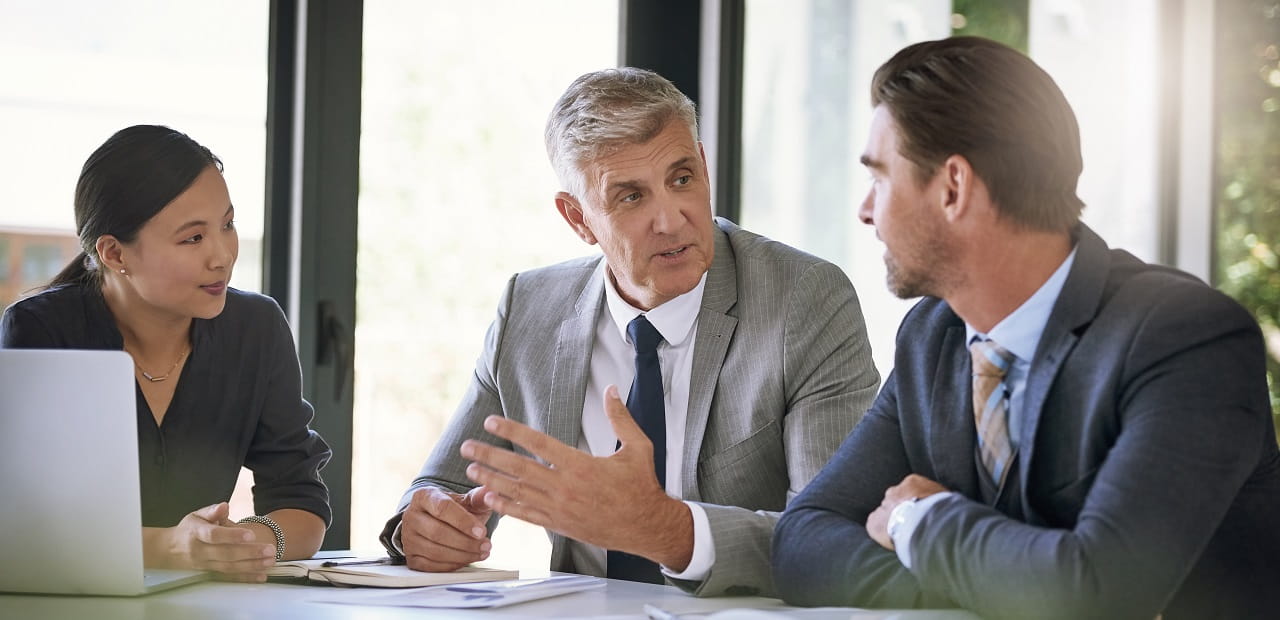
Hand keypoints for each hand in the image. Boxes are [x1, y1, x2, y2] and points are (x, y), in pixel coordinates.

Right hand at [143, 502, 276, 581]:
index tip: (250, 534)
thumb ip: (212, 511)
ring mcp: (205, 564)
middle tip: (270, 549)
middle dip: (249, 553)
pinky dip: (245, 578)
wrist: (169, 550)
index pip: (215, 535)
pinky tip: (261, 576)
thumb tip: (224, 506)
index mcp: (196, 534)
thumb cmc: (188, 530)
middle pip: (226, 554)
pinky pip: (229, 577)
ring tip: (270, 561)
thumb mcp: (196, 516)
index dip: (232, 536)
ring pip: (229, 567)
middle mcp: (201, 551)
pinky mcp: (210, 574)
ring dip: (252, 566)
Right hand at [400, 486, 492, 571]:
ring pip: (435, 551)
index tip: (482, 531)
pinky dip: (453, 565)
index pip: (443, 508)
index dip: (464, 521)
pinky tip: (468, 560)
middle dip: (466, 542)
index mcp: (424, 496)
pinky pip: (431, 566)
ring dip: (462, 555)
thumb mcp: (467, 501)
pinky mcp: (410, 557)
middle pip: (438, 532)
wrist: (436, 522)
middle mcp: (411, 516)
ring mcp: (408, 538)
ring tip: (482, 552)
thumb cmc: (455, 510)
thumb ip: (479, 497)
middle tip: (486, 545)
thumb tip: (490, 491)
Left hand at [461, 385, 693, 569]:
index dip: (512, 431)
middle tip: (467, 447)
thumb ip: (620, 418)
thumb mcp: (637, 447)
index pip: (538, 443)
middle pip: (518, 469)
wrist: (647, 527)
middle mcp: (565, 487)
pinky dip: (506, 507)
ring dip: (491, 480)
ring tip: (472, 470)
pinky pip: (526, 515)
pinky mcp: (560, 525)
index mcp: (580, 465)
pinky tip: (489, 499)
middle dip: (490, 456)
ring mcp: (560, 508)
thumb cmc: (642, 486)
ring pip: (517, 493)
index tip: (491, 422)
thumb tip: (612, 390)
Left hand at [866, 474, 947, 550]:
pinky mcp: (873, 522)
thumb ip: (938, 498)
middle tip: (912, 524)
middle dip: (902, 510)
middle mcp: (894, 491)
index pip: (912, 490)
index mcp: (912, 482)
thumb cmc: (940, 510)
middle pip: (896, 500)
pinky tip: (892, 540)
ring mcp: (882, 506)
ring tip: (904, 535)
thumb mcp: (945, 498)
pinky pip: (875, 526)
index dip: (917, 502)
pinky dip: (881, 533)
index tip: (922, 512)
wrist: (924, 524)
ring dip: (892, 522)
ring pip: (885, 513)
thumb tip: (945, 504)